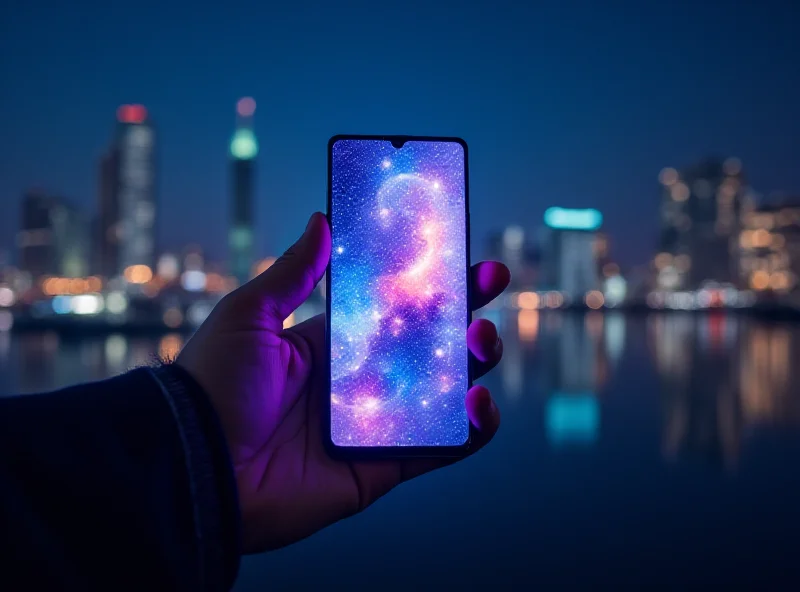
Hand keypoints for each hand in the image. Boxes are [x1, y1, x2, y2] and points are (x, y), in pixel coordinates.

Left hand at [177, 212, 509, 552]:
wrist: (191, 464)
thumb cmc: (211, 386)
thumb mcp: (249, 315)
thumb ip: (294, 273)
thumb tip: (321, 220)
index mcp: (330, 343)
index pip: (393, 308)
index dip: (429, 283)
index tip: (462, 256)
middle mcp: (358, 381)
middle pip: (428, 345)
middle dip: (464, 314)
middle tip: (488, 284)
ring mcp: (374, 424)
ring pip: (443, 393)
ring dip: (474, 364)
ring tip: (481, 340)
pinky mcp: (381, 467)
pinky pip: (438, 449)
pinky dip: (469, 431)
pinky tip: (478, 404)